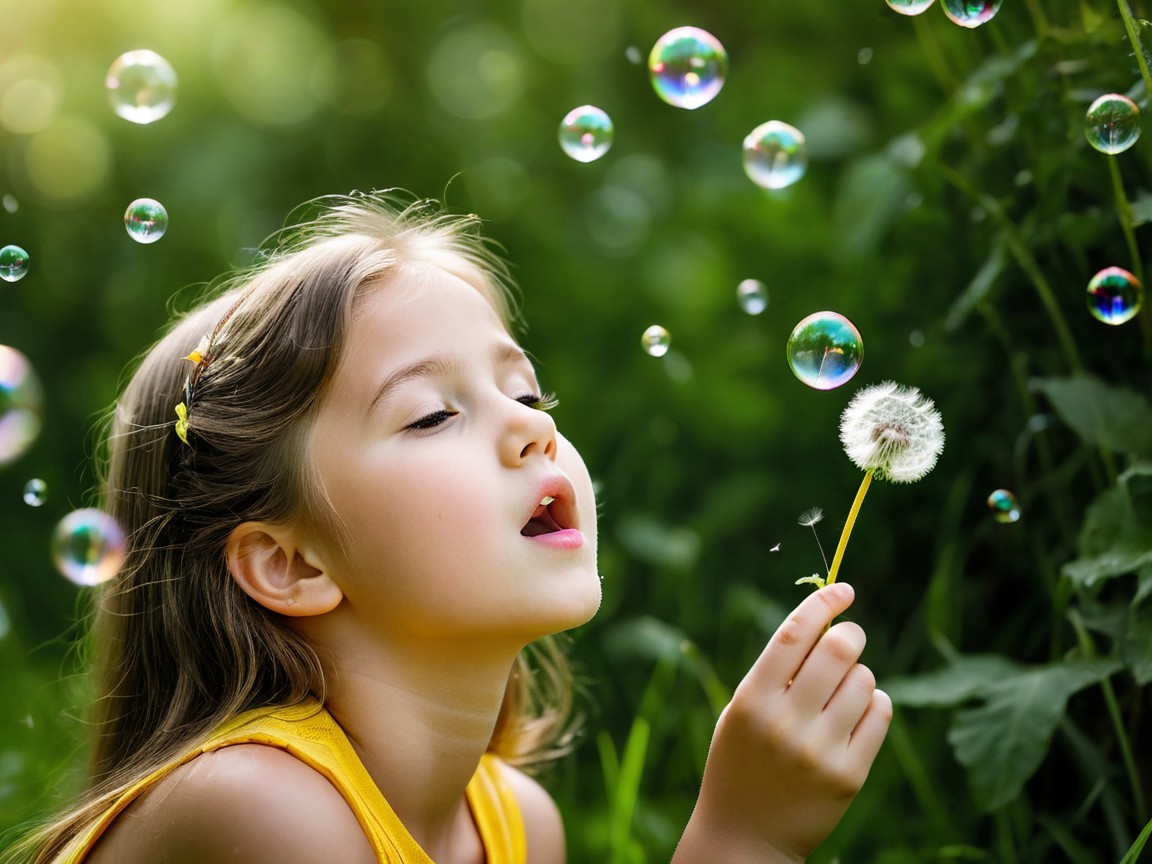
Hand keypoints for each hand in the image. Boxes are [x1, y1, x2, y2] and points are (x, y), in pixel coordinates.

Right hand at [672, 583, 890, 863]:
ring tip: (840, 694)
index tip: (843, 588)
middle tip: (849, 638)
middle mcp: (785, 722)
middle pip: (838, 650)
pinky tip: (857, 713)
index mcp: (752, 699)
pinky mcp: (848, 775)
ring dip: (858, 676)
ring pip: (864, 681)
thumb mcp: (743, 710)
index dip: (823, 602)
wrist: (745, 836)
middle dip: (850, 634)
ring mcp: (819, 751)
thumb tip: (828, 619)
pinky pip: (880, 714)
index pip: (794, 632)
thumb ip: (777, 670)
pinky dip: (874, 704)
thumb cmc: (743, 760)